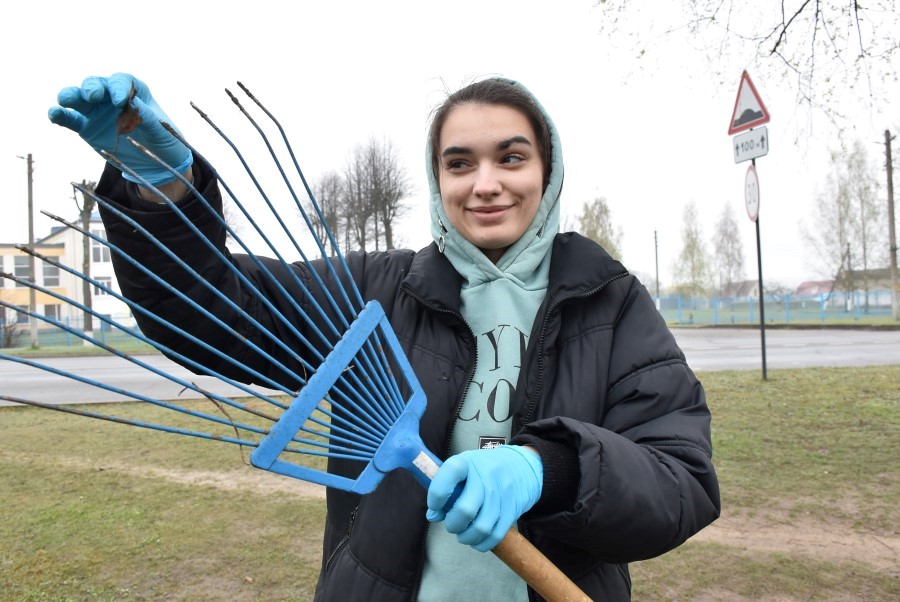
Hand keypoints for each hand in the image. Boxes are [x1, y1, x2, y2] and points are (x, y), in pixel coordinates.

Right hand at [48, 73, 191, 185]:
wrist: (158, 166)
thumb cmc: (165, 142)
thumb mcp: (162, 130)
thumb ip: (147, 117)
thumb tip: (131, 104)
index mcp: (135, 92)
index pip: (123, 82)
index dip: (119, 88)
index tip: (120, 102)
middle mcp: (112, 98)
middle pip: (98, 85)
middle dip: (93, 88)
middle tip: (92, 96)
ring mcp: (98, 112)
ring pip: (80, 99)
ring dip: (71, 96)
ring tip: (65, 100)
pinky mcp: (87, 128)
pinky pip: (71, 120)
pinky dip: (61, 115)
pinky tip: (54, 114)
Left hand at [426, 445, 542, 551]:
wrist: (521, 466)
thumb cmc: (483, 469)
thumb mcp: (462, 468)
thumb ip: (445, 488)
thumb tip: (433, 516)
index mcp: (467, 462)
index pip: (448, 477)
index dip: (437, 496)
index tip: (435, 507)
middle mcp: (485, 476)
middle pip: (465, 510)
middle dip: (453, 524)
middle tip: (452, 524)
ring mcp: (501, 493)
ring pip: (481, 527)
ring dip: (467, 537)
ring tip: (463, 534)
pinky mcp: (513, 509)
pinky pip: (495, 535)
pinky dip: (482, 543)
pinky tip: (476, 540)